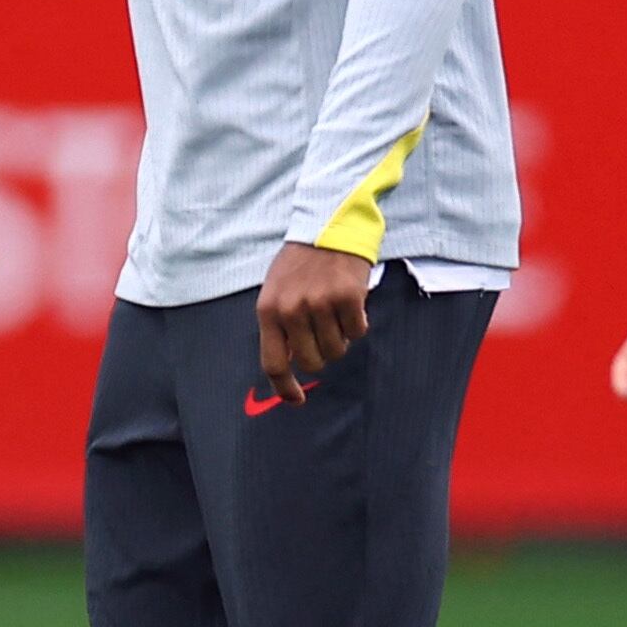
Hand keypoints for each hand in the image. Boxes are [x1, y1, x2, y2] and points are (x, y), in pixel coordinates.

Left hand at [255, 239, 374, 385]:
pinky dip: (358, 322)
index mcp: (269, 310)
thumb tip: (288, 365)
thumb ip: (279, 326)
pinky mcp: (348, 298)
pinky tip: (351, 302)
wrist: (329, 226)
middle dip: (321, 354)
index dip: (285, 388)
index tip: (296, 400)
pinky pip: (358, 332)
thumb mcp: (277, 291)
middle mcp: (292, 310)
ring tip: (336, 311)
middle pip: (312, 362)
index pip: (273, 362)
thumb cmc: (301, 263)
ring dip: (341, 337)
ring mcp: (320, 304)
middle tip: (324, 332)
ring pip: (337, 350)